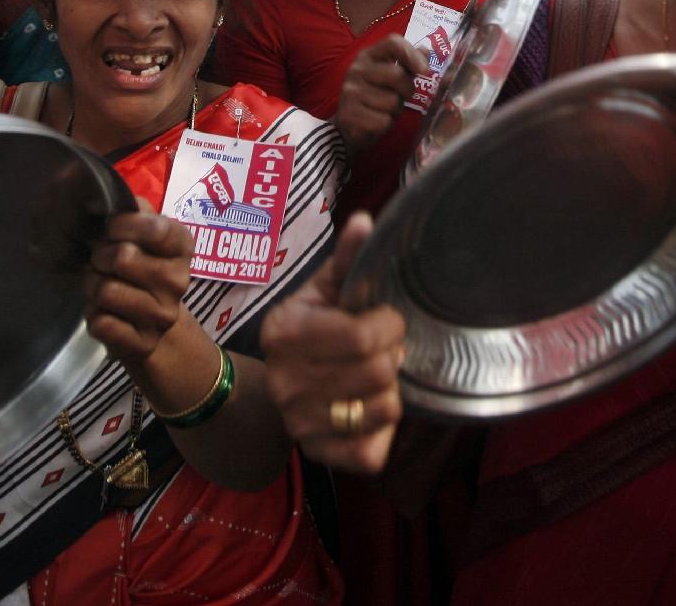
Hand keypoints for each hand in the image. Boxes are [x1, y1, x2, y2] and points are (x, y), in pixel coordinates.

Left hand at [83, 208, 195, 366]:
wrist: (149, 323)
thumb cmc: (138, 266)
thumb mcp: (140, 232)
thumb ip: (132, 208)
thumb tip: (108, 190)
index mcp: (181, 246)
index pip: (155, 227)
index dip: (123, 224)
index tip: (111, 229)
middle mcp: (179, 280)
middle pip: (122, 257)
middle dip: (100, 258)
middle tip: (103, 262)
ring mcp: (163, 315)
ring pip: (106, 291)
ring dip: (93, 287)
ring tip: (101, 288)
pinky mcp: (144, 343)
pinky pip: (101, 323)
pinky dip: (93, 316)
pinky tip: (106, 313)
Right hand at [261, 213, 406, 472]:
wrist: (282, 383)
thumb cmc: (315, 328)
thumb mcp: (327, 289)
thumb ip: (348, 257)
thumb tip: (365, 221)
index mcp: (284, 332)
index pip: (362, 337)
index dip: (388, 325)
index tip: (384, 319)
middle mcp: (284, 382)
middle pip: (377, 372)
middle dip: (393, 354)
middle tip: (383, 348)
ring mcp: (298, 424)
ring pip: (383, 408)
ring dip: (390, 389)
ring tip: (374, 376)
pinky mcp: (317, 455)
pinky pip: (372, 451)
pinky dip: (382, 429)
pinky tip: (368, 409)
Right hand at [335, 35, 428, 156]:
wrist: (348, 126)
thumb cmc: (375, 98)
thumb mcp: (392, 78)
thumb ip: (408, 64)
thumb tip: (425, 49)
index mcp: (368, 55)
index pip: (393, 43)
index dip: (412, 55)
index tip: (425, 71)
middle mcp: (356, 69)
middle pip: (397, 74)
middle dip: (407, 90)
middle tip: (400, 97)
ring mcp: (350, 91)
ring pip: (392, 101)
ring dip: (395, 110)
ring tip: (384, 110)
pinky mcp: (349, 114)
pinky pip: (383, 121)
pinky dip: (385, 125)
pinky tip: (375, 122)